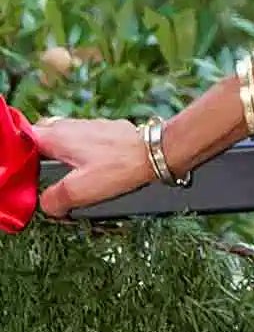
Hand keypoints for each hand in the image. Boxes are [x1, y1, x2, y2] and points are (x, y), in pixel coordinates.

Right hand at [29, 117, 156, 219]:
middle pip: (41, 137)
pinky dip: (80, 154)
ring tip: (67, 177)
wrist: (156, 153)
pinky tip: (90, 170)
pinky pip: (83, 141)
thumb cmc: (120, 167)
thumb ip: (54, 200)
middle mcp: (69, 126)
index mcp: (56, 137)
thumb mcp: (79, 191)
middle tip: (41, 177)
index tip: (24, 174)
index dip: (20, 156)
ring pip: (63, 139)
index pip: (23, 138)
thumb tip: (47, 205)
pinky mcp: (105, 131)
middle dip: (38, 156)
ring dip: (60, 156)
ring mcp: (88, 126)